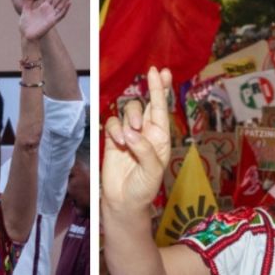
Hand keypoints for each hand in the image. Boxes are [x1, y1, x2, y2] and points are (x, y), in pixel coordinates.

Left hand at [19, 0, 71, 40]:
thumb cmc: (26, 24)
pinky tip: (69, 2)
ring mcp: (52, 16)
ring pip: (61, 5)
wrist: (26, 35)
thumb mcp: (26, 8)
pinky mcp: (52, 22)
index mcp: (43, 7)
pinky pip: (60, 15)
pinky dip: (65, 9)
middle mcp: (49, 11)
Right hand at [102, 67, 172, 212]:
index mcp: (161, 138)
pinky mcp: (112, 140)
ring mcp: (129, 135)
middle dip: (150, 89)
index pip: (161, 109)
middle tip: (150, 80)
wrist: (123, 202)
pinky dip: (114, 129)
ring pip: (128, 111)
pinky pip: (112, 123)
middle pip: (146, 103)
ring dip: (129, 118)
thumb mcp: (152, 170)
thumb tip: (131, 132)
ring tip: (131, 135)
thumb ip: (144, 149)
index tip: (162, 72)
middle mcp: (146, 133)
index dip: (161, 90)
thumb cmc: (144, 189)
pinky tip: (118, 142)